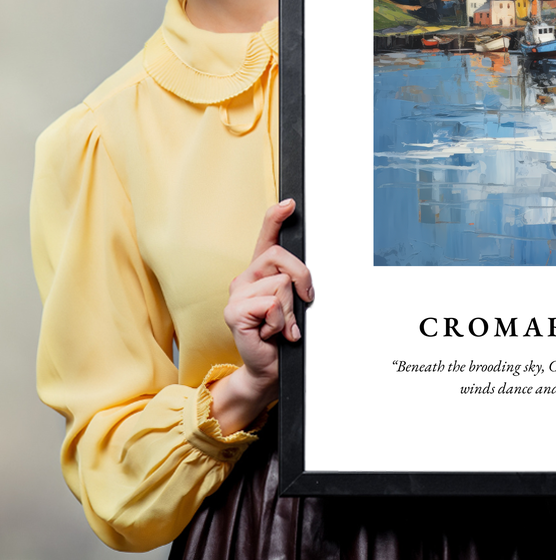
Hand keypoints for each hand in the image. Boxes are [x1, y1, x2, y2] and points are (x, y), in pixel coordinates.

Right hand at [209, 199, 313, 433]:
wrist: (269, 368)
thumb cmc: (283, 335)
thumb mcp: (294, 304)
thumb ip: (295, 284)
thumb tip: (305, 276)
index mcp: (260, 272)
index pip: (266, 237)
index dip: (276, 217)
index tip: (290, 203)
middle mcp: (245, 278)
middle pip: (281, 257)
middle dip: (302, 279)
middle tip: (303, 303)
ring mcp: (237, 294)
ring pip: (281, 284)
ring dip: (290, 310)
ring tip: (281, 326)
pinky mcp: (234, 312)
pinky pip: (271, 304)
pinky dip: (280, 322)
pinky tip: (271, 333)